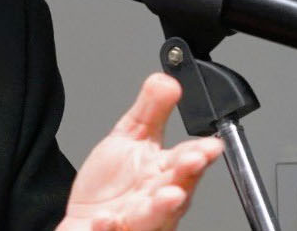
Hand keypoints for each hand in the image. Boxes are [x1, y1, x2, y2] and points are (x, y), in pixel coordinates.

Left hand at [57, 73, 224, 230]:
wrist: (87, 218)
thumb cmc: (113, 185)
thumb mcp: (131, 137)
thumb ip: (151, 109)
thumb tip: (168, 79)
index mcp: (164, 173)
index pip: (187, 161)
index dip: (199, 152)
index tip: (210, 144)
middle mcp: (157, 200)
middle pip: (177, 188)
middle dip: (186, 175)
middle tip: (191, 161)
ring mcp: (138, 220)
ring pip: (154, 217)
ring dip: (161, 207)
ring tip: (168, 196)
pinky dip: (111, 228)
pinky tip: (105, 219)